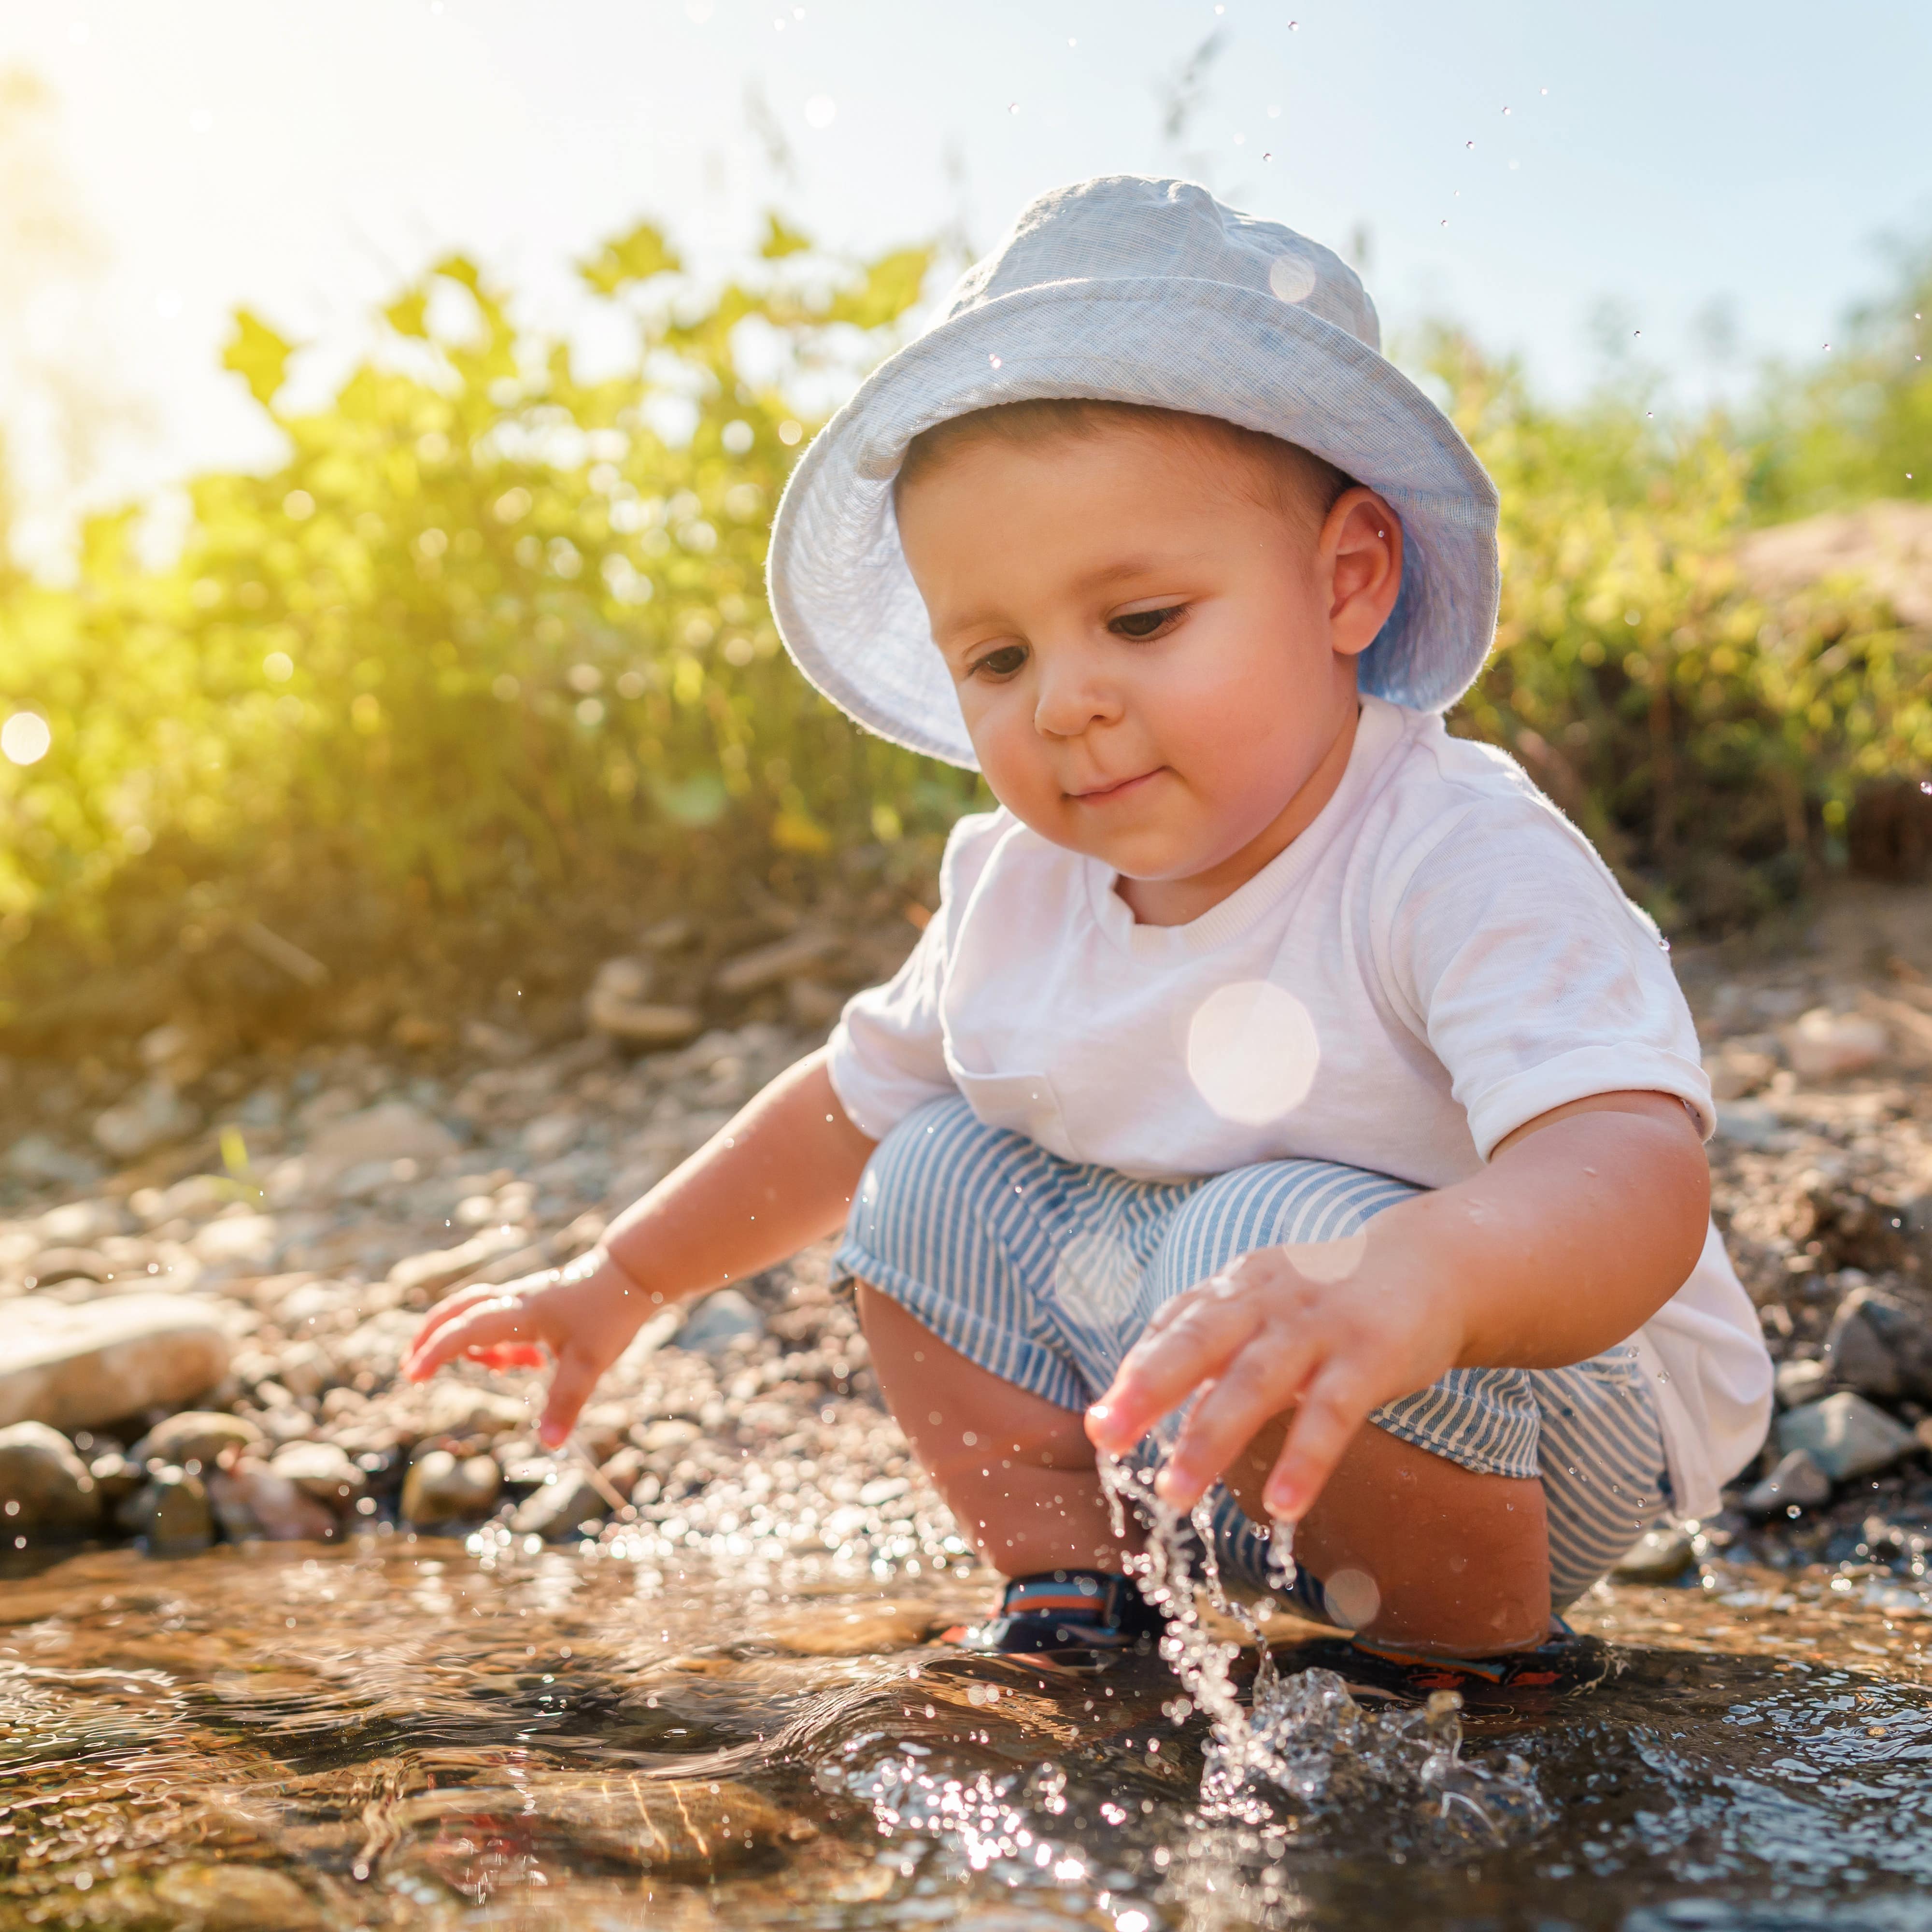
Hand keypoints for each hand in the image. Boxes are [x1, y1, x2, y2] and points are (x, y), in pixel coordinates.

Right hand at [402, 1248, 657, 1447]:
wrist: (634, 1273)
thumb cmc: (609, 1312)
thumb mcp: (590, 1363)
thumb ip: (566, 1402)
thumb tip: (549, 1444)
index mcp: (521, 1314)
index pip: (465, 1330)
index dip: (435, 1351)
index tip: (413, 1375)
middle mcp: (515, 1301)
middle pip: (457, 1310)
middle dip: (430, 1336)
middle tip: (411, 1367)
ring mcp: (524, 1298)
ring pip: (476, 1312)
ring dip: (468, 1340)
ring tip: (499, 1369)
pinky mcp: (535, 1301)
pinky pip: (499, 1318)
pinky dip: (496, 1341)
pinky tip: (525, 1362)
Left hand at [1083, 1239, 1464, 1522]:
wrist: (1429, 1263)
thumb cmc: (1328, 1300)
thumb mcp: (1263, 1310)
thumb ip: (1207, 1353)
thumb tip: (1140, 1403)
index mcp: (1236, 1288)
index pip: (1173, 1329)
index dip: (1135, 1374)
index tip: (1098, 1423)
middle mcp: (1267, 1300)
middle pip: (1197, 1342)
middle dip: (1147, 1390)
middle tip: (1105, 1438)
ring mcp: (1318, 1325)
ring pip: (1254, 1381)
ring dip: (1210, 1438)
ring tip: (1174, 1494)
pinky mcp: (1370, 1356)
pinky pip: (1332, 1412)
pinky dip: (1304, 1460)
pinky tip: (1281, 1508)